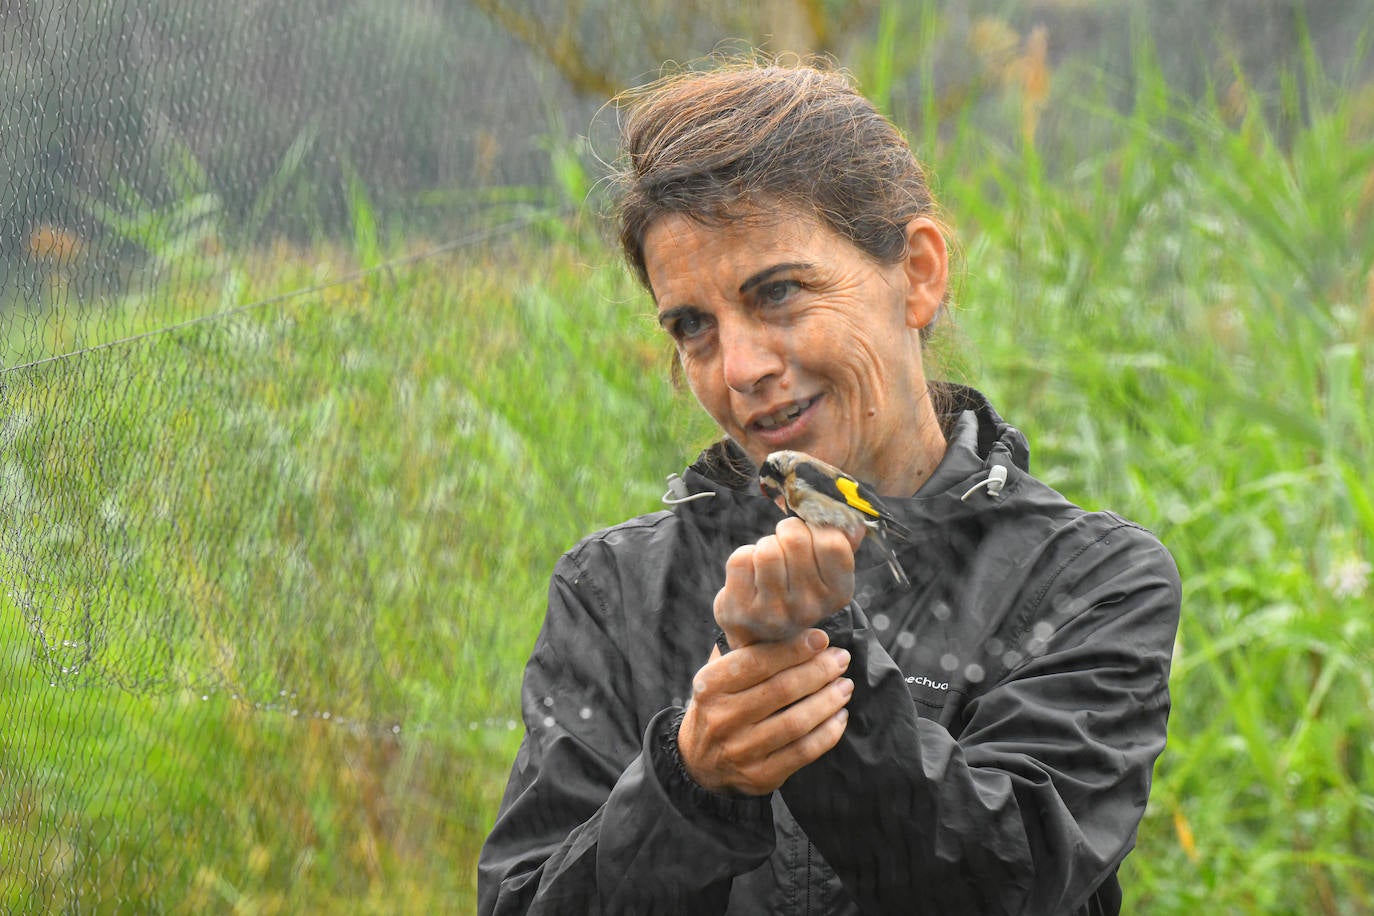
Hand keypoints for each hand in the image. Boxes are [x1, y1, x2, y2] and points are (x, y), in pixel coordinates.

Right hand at [677, 628, 852, 795]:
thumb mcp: (716, 675)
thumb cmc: (719, 706)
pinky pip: (803, 751)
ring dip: (828, 700)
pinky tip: (840, 716)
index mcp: (710, 685)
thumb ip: (744, 650)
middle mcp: (723, 718)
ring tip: (845, 685)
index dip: (793, 648)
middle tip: (841, 659)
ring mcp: (741, 750)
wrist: (699, 764)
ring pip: (797, 721)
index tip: (822, 638)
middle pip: (782, 690)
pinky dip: (828, 732)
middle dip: (819, 671)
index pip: (756, 662)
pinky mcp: (760, 775)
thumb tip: (793, 623)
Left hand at [714, 516, 860, 647]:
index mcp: (838, 594)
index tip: (809, 533)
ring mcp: (774, 613)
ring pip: (767, 550)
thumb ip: (842, 545)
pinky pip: (741, 559)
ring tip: (768, 560)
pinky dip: (744, 556)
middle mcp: (809, 609)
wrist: (760, 633)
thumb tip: (855, 525)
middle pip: (795, 540)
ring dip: (765, 545)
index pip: (832, 543)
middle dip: (786, 532)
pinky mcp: (741, 612)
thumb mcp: (825, 572)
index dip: (815, 528)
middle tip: (784, 545)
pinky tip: (751, 574)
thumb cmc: (796, 591)